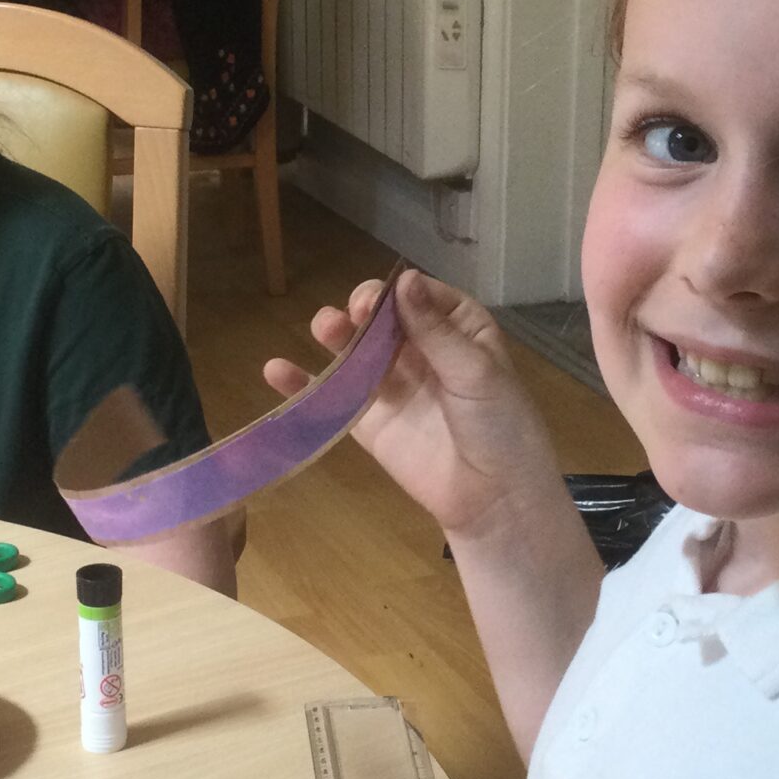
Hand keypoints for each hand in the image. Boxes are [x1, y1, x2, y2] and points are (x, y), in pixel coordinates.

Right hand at [269, 271, 561, 543]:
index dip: (396, 292)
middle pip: (382, 317)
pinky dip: (305, 384)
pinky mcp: (370, 421)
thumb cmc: (500, 427)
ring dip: (337, 334)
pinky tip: (278, 370)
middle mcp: (422, 350)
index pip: (419, 296)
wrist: (495, 498)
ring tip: (325, 328)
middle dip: (365, 309)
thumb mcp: (477, 372)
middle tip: (357, 316)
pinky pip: (335, 396)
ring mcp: (393, 385)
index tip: (379, 300)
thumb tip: (403, 279)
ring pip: (356, 348)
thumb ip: (435, 331)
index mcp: (459, 329)